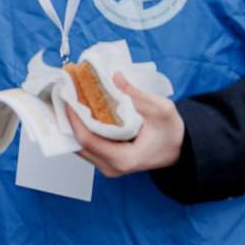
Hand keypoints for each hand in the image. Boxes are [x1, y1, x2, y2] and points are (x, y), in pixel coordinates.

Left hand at [65, 72, 183, 176]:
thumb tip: (114, 77)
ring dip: (73, 122)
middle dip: (70, 118)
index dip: (74, 119)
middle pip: (78, 144)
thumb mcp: (161, 109)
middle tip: (66, 93)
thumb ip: (136, 94)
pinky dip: (81, 127)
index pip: (88, 140)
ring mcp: (106, 166)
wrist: (179, 149)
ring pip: (79, 145)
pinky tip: (79, 110)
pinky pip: (86, 145)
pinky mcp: (104, 160)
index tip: (68, 98)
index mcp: (125, 159)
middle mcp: (112, 167)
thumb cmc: (171, 132)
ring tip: (70, 98)